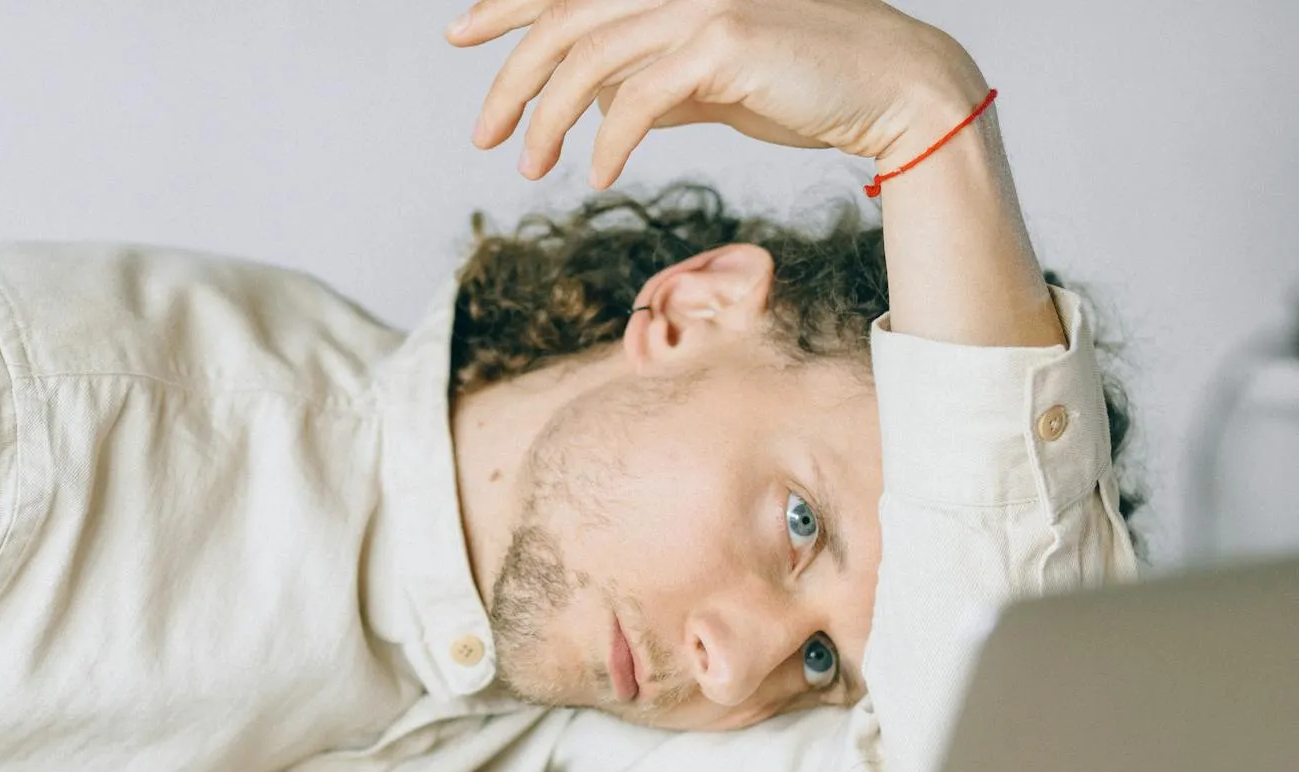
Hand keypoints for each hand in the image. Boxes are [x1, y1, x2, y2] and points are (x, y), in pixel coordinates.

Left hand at [447, 0, 986, 187]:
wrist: (890, 89)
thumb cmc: (804, 86)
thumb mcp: (713, 82)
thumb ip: (657, 83)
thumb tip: (604, 107)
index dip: (507, 4)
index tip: (460, 32)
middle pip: (563, 22)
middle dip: (510, 80)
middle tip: (484, 136)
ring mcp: (701, 2)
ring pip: (589, 60)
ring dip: (548, 120)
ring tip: (530, 168)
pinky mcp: (724, 41)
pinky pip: (638, 97)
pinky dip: (608, 140)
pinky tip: (598, 176)